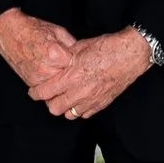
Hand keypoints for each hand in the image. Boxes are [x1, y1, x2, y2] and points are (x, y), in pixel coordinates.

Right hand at [0, 8, 80, 92]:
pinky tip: (53, 77)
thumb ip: (72, 45)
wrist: (9, 31)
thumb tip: (83, 55)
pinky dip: (51, 86)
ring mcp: (37, 77)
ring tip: (65, 76)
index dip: (81, 64)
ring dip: (62, 84)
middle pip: (68, 80)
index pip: (76, 66)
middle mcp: (45, 68)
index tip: (83, 63)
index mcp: (55, 54)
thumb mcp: (58, 31)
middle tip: (77, 73)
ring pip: (57, 88)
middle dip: (73, 76)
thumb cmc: (32, 29)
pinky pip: (46, 90)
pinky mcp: (30, 82)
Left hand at [32, 27, 153, 119]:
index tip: (33, 91)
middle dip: (49, 102)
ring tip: (65, 98)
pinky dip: (79, 109)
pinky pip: (85, 114)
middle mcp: (80, 92)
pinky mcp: (102, 103)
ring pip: (69, 115)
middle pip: (54, 108)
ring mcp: (92, 100)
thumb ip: (64, 57)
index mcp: (71, 76)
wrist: (130, 54)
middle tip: (49, 95)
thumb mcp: (79, 47)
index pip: (45, 92)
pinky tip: (79, 100)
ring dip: (64, 107)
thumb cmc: (106, 48)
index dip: (35, 93)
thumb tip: (52, 59)